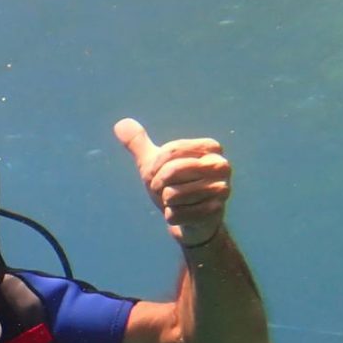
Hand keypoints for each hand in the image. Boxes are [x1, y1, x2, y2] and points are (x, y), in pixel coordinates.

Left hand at [114, 118, 230, 246]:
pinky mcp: (215, 211)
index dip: (155, 166)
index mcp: (211, 148)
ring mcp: (221, 189)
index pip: (171, 150)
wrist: (188, 219)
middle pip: (172, 170)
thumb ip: (138, 143)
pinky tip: (183, 215)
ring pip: (172, 194)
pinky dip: (171, 217)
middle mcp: (221, 165)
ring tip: (176, 203)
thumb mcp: (153, 164)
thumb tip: (120, 123)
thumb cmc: (173, 186)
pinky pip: (176, 214)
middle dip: (158, 185)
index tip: (157, 173)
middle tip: (165, 191)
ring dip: (166, 202)